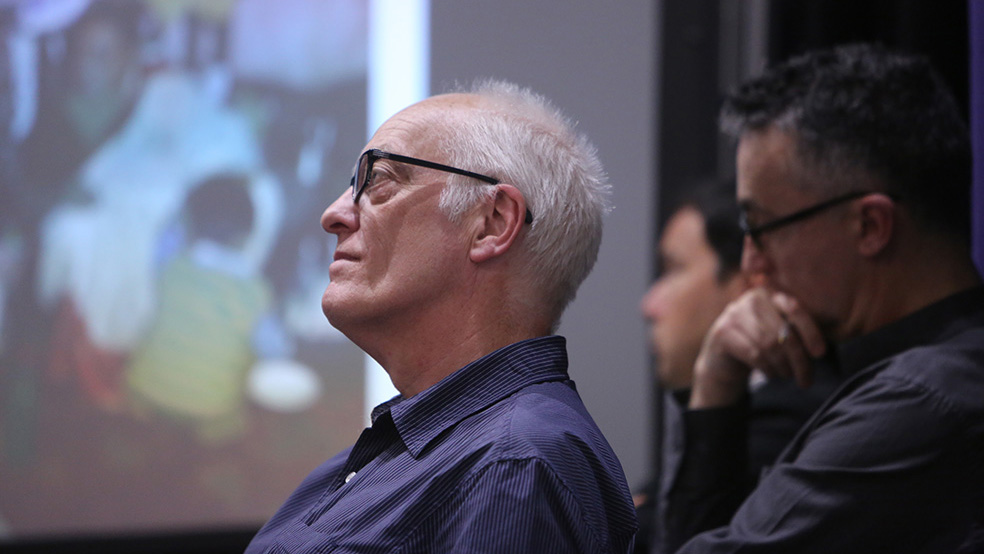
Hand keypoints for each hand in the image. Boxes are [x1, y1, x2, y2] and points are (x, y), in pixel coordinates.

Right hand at [689, 288, 826, 408]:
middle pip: (783, 332)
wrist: (722, 359)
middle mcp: (751, 298)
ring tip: (787, 376)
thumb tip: (819, 350)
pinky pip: (754, 354)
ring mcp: (734, 314)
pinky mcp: (723, 332)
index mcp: (770, 293)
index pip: (794, 309)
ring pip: (769, 345)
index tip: (820, 354)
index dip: (810, 331)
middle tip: (806, 380)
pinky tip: (771, 374)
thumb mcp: (779, 333)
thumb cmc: (759, 345)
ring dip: (783, 366)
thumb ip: (796, 332)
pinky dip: (768, 369)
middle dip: (799, 359)